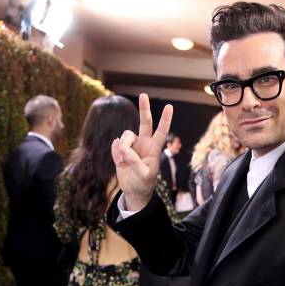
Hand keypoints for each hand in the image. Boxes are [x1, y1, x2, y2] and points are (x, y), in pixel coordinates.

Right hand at [111, 93, 172, 210]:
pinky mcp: (121, 149)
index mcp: (154, 149)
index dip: (165, 120)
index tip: (169, 107)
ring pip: (125, 136)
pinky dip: (115, 155)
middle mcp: (144, 143)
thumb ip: (134, 161)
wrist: (134, 190)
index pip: (161, 132)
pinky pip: (115, 145)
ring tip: (123, 162)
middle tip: (144, 95)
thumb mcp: (143, 175)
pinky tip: (120, 163)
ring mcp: (132, 145)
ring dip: (122, 148)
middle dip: (144, 109)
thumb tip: (122, 148)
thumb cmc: (143, 183)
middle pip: (145, 122)